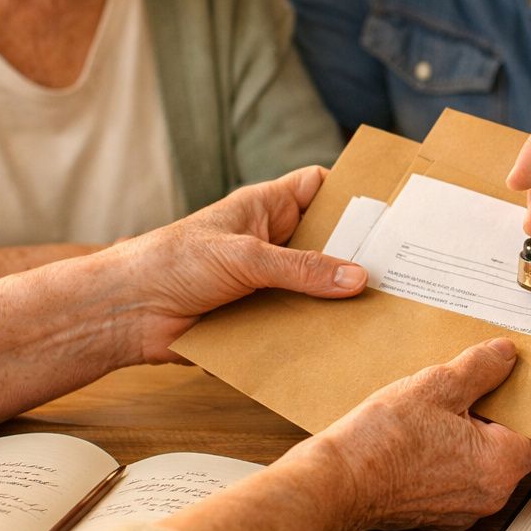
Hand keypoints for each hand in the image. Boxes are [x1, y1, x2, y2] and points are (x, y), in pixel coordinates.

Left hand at [99, 166, 367, 362]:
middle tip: (403, 266)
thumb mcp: (244, 257)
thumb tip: (357, 278)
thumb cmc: (173, 263)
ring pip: (316, 286)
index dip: (352, 193)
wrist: (127, 314)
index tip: (392, 207)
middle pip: (328, 242)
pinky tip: (348, 342)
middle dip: (358, 254)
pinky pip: (298, 322)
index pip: (319, 187)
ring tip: (386, 308)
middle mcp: (271, 242)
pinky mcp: (260, 317)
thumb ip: (302, 269)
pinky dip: (317, 331)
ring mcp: (267, 281)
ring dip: (338, 299)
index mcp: (266, 208)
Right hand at [299, 339, 530, 530]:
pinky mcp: (438, 510)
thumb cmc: (378, 444)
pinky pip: (462, 473)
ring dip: (478, 430)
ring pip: (487, 459)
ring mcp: (463, 507)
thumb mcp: (435, 386)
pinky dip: (456, 449)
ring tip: (454, 400)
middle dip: (507, 412)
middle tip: (493, 379)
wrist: (331, 484)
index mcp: (499, 465)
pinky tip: (432, 426)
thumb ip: (480, 368)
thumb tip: (505, 355)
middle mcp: (489, 494)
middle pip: (517, 446)